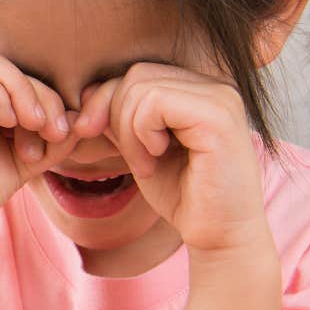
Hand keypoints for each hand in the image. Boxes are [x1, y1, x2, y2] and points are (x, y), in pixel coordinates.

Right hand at [0, 52, 81, 249]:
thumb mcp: (25, 161)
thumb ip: (52, 140)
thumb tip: (79, 118)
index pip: (14, 74)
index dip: (46, 97)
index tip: (61, 134)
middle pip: (4, 66)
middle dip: (39, 93)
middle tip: (55, 130)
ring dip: (23, 92)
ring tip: (37, 126)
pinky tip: (11, 124)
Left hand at [74, 64, 269, 254]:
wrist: (219, 237)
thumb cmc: (184, 197)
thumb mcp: (140, 150)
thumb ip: (122, 119)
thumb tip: (89, 90)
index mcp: (199, 90)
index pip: (138, 73)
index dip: (106, 102)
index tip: (92, 135)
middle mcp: (214, 86)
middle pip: (136, 74)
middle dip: (114, 117)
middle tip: (133, 160)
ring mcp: (220, 97)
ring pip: (141, 87)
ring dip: (128, 131)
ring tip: (145, 164)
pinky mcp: (218, 116)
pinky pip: (154, 103)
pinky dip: (141, 133)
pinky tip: (155, 159)